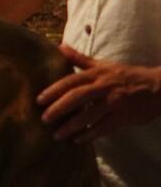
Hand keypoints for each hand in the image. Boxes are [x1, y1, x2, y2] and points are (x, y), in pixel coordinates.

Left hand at [38, 44, 160, 142]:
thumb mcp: (103, 65)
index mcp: (97, 74)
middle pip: (77, 98)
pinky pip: (104, 128)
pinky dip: (90, 135)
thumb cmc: (126, 75)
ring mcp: (114, 103)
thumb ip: (80, 58)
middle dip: (59, 109)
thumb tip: (59, 46)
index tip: (39, 100)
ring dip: (72, 126)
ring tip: (57, 135)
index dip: (54, 90)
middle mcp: (104, 88)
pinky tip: (78, 140)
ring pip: (90, 116)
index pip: (71, 81)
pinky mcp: (124, 117)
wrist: (158, 87)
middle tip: (44, 119)